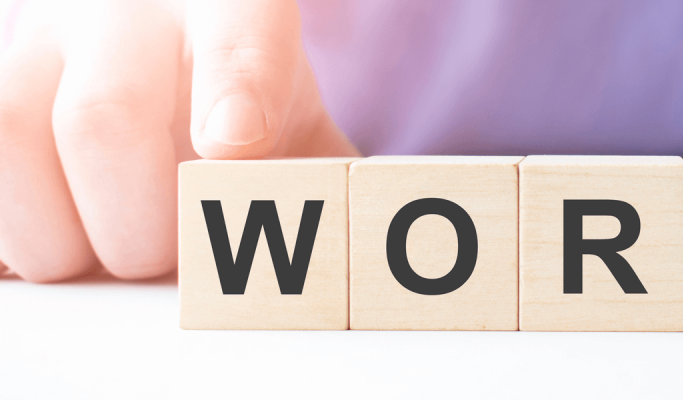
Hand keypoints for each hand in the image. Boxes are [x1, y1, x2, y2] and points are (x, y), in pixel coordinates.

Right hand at [0, 0, 357, 281]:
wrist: (153, 22)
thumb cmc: (233, 84)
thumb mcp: (292, 114)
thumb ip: (323, 172)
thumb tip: (366, 251)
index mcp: (229, 8)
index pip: (237, 40)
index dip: (233, 91)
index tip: (234, 143)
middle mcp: (121, 12)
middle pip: (106, 119)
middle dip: (141, 223)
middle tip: (173, 255)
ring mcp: (37, 43)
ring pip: (13, 142)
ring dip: (63, 236)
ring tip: (111, 245)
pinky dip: (12, 232)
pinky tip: (56, 239)